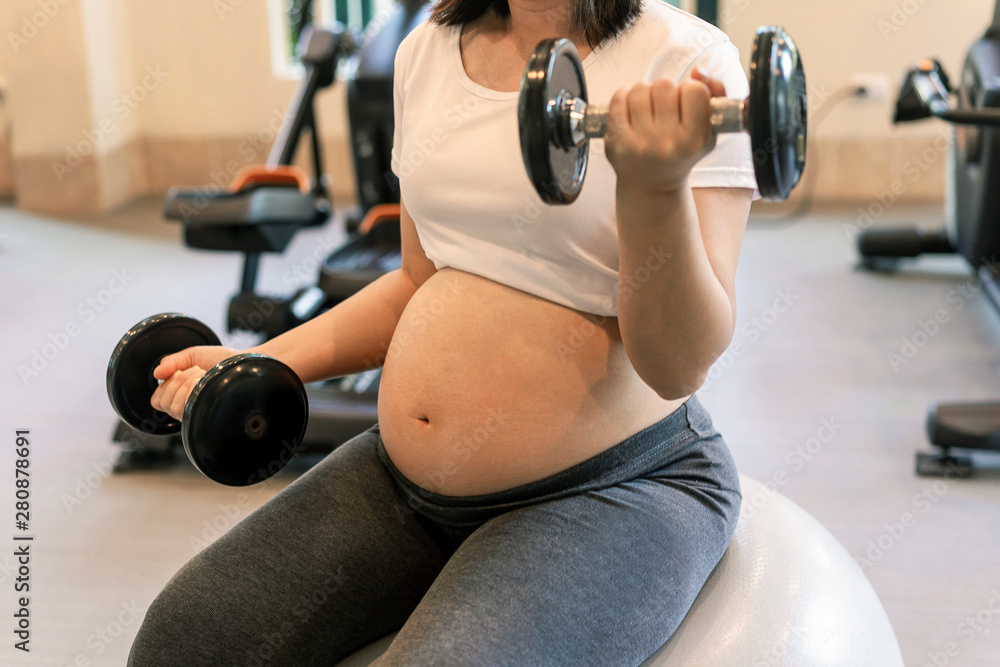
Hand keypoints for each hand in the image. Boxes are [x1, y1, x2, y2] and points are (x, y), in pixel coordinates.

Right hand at [150, 346, 238, 420]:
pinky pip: (186, 408)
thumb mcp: (193, 355)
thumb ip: (172, 361)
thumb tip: (156, 373)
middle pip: (163, 403)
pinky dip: (192, 389)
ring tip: (202, 375)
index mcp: (182, 395)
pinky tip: (205, 382)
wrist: (244, 363)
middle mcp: (188, 407)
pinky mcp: (206, 414)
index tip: (180, 371)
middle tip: (195, 370)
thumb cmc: (224, 361)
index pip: (158, 400)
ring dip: (186, 384)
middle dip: (177, 380)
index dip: (165, 385)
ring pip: (174, 407)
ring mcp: (197, 412)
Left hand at [604, 67, 725, 194]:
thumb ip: (716, 93)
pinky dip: (624, 97)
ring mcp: (640, 144)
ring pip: (640, 89)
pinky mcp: (617, 143)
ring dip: (644, 92)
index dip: (689, 90)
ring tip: (648, 108)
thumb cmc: (683, 150)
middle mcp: (667, 144)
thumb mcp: (710, 128)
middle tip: (664, 106)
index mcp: (695, 140)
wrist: (652, 184)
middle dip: (664, 90)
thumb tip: (697, 70)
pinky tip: (630, 109)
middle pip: (664, 85)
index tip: (685, 102)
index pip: (694, 90)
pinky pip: (618, 99)